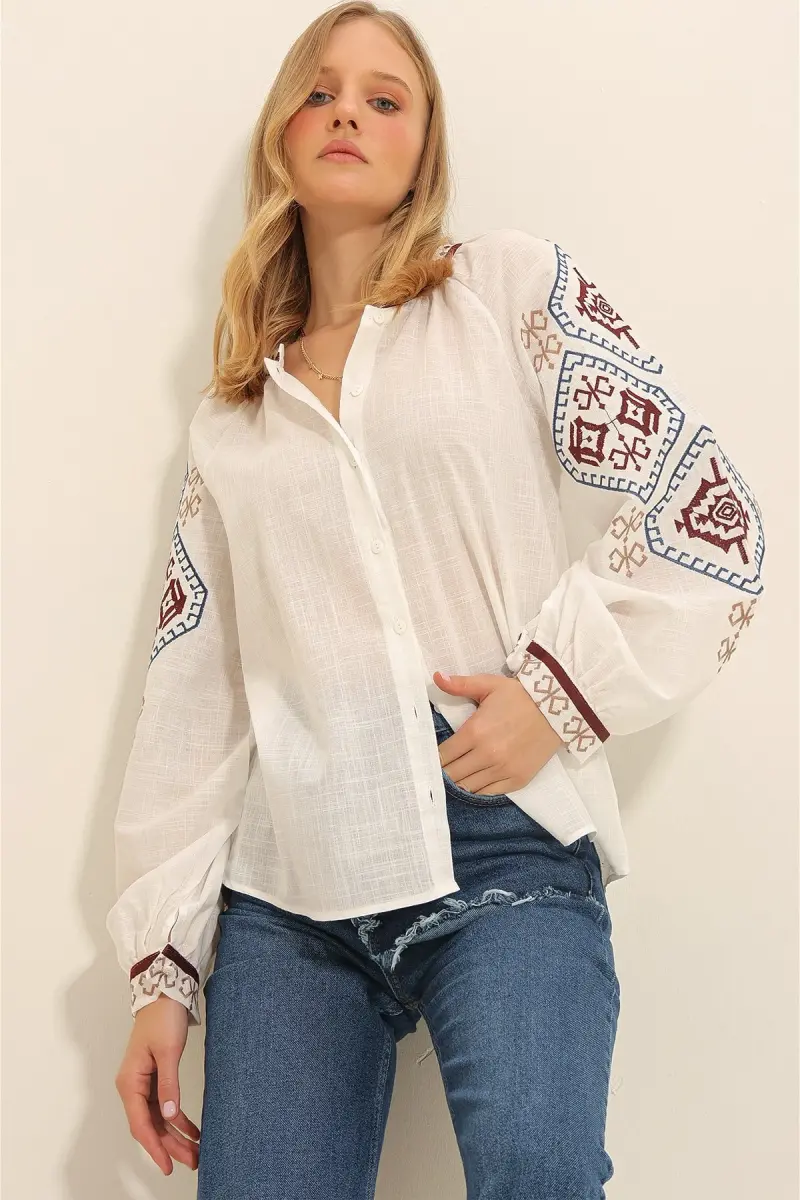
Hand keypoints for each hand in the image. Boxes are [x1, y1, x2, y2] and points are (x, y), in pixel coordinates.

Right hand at [115, 993, 200, 1174]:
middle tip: (193, 1161)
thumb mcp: (168, 1051)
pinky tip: (194, 1130)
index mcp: (130, 1082)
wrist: (164, 993)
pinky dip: (179, 1119)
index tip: (168, 1165)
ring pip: (159, 1118)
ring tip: (196, 1151)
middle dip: (171, 1145)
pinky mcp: (154, 1078)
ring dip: (176, 1135)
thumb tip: (170, 1116)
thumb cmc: (163, 1018)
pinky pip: (165, 1106)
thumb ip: (169, 1085)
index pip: (141, 1124)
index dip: (155, 1147)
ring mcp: (143, 1084)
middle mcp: (133, 1087)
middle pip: (151, 1125)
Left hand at [433, 670, 562, 794]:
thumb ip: (460, 684)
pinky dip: (479, 789)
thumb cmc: (520, 696)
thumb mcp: (489, 685)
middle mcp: (487, 755)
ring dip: (459, 782)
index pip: (442, 756)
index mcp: (475, 732)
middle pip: (452, 775)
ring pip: (468, 788)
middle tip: (440, 769)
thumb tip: (436, 677)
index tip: (431, 757)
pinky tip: (475, 780)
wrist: (557, 708)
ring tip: (456, 775)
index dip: (433, 758)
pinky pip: (489, 793)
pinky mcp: (517, 780)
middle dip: (443, 772)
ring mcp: (503, 770)